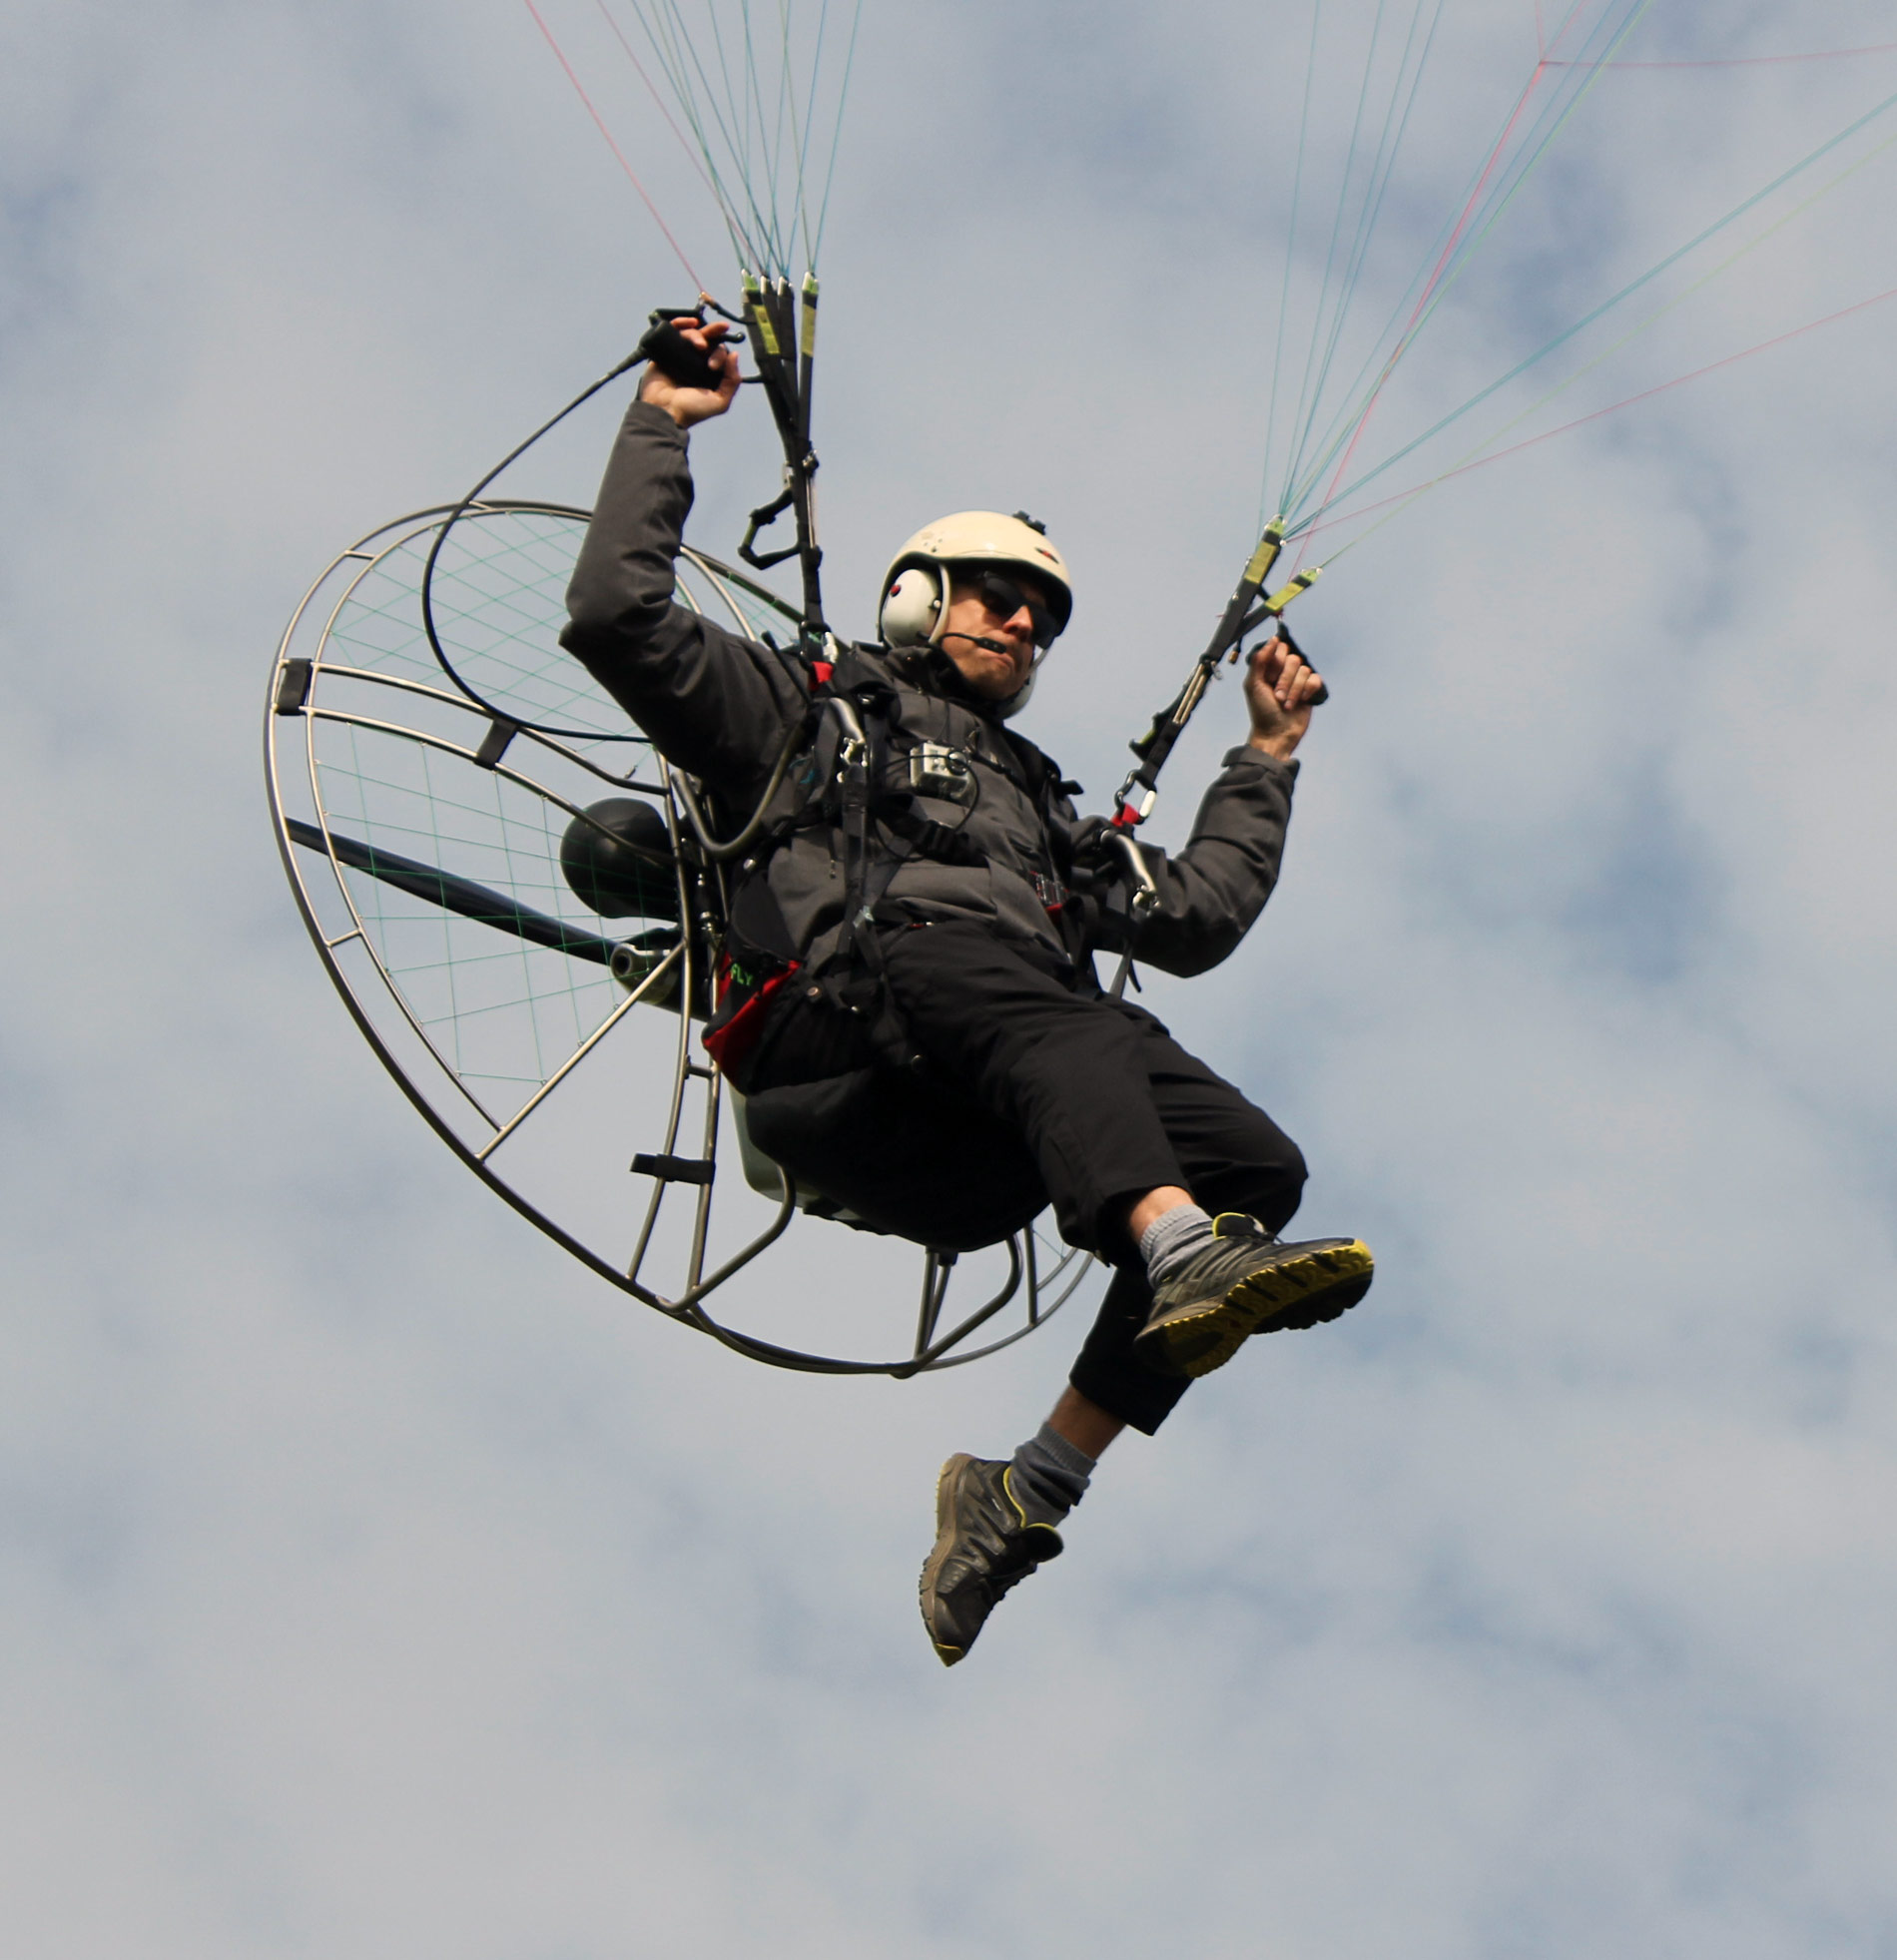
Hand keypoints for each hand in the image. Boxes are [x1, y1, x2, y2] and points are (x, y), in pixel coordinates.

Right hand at [638, 316, 740, 428]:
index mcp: (709, 374)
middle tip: (721, 328)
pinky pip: (674, 331)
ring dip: (698, 333)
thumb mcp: (720, 401)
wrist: (664, 411)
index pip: (719, 354)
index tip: (713, 366)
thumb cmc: (691, 410)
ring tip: (699, 344)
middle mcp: (696, 364)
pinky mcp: (665, 351)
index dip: (720, 354)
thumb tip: (734, 354)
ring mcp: (681, 356)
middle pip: (708, 340)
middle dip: (715, 332)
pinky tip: (690, 322)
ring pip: (692, 335)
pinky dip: (681, 323)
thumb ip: (732, 381)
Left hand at [1244, 633, 1324, 759]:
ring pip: (1304, 670)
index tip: (1269, 676)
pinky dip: (1307, 691)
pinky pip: (1315, 679)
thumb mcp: (1253, 685)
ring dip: (1294, 690)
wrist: (1276, 734)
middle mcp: (1284, 672)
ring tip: (1286, 704)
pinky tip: (1301, 701)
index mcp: (1269, 668)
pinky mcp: (1310, 690)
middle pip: (1293, 659)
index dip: (1276, 662)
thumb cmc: (1261, 712)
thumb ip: (1259, 660)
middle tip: (1277, 696)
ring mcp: (1298, 680)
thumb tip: (1273, 639)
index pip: (1279, 649)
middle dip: (1285, 680)